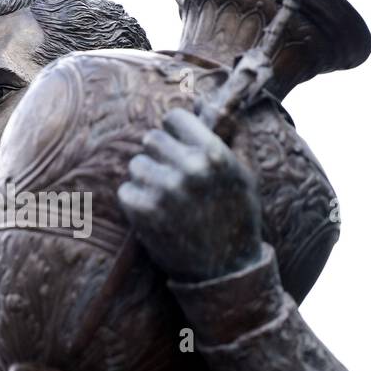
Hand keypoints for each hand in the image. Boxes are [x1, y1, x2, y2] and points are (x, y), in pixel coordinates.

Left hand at [117, 108, 262, 282]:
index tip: (179, 146)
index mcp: (214, 154)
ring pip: (136, 164)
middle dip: (159, 155)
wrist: (227, 271)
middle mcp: (189, 169)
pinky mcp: (144, 213)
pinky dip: (136, 201)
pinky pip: (125, 190)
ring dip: (146, 178)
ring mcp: (164, 191)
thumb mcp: (245, 173)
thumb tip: (202, 100)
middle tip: (171, 176)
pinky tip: (155, 213)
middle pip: (151, 139)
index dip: (175, 131)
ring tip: (165, 197)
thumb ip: (229, 133)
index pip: (174, 118)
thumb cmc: (238, 217)